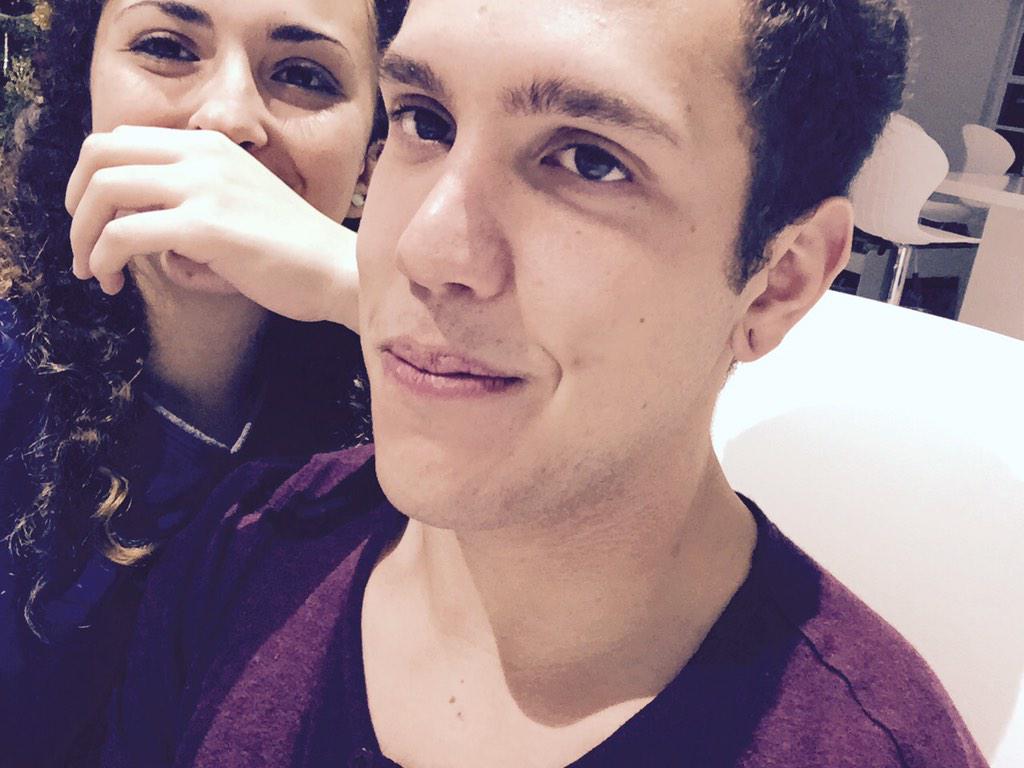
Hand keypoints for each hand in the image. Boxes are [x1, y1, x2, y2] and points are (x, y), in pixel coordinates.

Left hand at [65, 125, 359, 330]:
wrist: (338, 271)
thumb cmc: (290, 252)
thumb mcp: (236, 205)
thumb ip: (188, 200)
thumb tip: (138, 224)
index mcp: (210, 146)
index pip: (120, 140)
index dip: (91, 180)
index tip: (96, 221)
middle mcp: (203, 154)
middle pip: (100, 155)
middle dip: (76, 204)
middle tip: (83, 245)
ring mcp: (205, 186)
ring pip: (104, 191)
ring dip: (83, 236)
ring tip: (94, 270)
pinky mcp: (207, 226)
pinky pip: (126, 235)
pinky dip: (105, 258)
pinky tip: (114, 280)